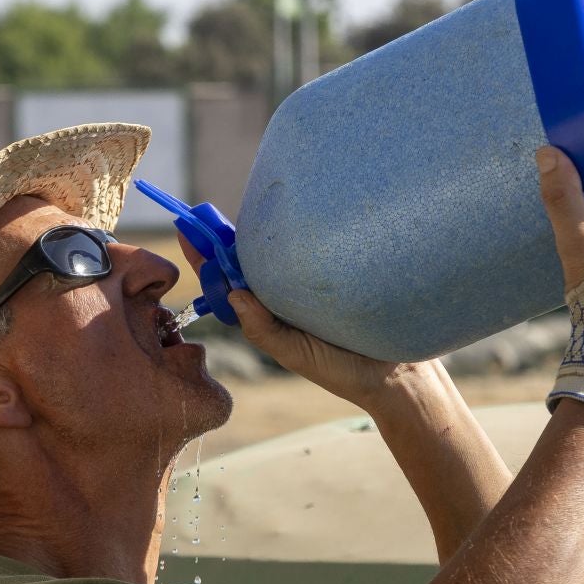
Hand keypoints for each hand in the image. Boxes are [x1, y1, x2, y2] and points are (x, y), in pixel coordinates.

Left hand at [174, 228, 435, 410]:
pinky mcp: (336, 272)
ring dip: (255, 232)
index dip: (207, 258)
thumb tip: (233, 292)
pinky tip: (287, 215)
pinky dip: (295, 233)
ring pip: (275, 251)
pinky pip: (309, 248)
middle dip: (223, 238)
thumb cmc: (343, 369)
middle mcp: (284, 295)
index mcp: (267, 315)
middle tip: (201, 213)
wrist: (397, 373)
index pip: (229, 282)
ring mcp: (309, 282)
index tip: (186, 232)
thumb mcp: (294, 353)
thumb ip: (264, 329)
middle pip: (247, 259)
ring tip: (231, 210)